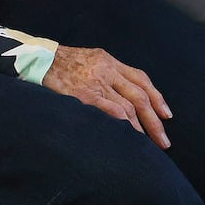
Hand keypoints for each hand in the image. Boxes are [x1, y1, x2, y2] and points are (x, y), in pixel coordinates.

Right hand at [43, 45, 171, 147]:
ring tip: (148, 145)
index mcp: (109, 60)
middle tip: (164, 140)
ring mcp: (96, 82)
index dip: (157, 97)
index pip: (141, 79)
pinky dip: (124, 124)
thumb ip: (107, 73)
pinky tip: (130, 137)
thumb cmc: (61, 64)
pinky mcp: (85, 95)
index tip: (166, 115)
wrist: (38, 60)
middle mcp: (107, 70)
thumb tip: (124, 96)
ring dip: (141, 127)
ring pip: (129, 106)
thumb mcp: (89, 60)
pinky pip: (111, 111)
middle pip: (140, 95)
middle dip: (155, 120)